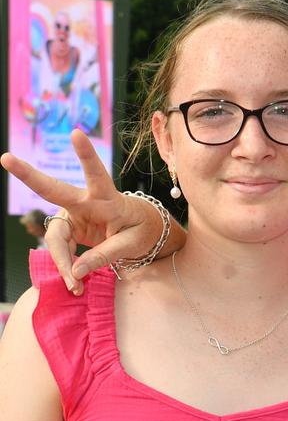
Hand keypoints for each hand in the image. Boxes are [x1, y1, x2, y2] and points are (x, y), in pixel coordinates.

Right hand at [1, 130, 161, 294]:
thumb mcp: (132, 244)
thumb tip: (76, 271)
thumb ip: (106, 256)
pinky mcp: (68, 227)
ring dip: (62, 263)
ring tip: (74, 286)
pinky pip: (59, 249)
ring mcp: (73, 214)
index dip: (86, 156)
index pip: (96, 174)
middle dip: (28, 175)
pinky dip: (66, 267)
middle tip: (5, 158)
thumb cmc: (142, 231)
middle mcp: (85, 202)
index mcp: (107, 198)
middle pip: (53, 190)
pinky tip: (73, 282)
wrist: (142, 232)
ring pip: (56, 239)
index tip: (77, 134)